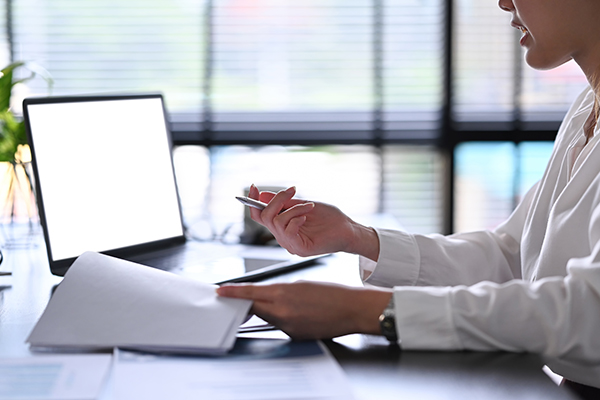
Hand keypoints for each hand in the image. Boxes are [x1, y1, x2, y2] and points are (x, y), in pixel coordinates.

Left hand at [217, 281, 392, 339]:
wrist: (352, 310)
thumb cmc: (332, 293)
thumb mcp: (301, 284)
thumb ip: (280, 291)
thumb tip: (267, 296)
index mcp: (282, 294)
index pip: (250, 294)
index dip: (233, 293)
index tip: (220, 291)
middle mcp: (282, 313)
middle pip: (254, 308)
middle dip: (247, 303)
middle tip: (241, 300)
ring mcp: (288, 327)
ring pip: (268, 317)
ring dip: (270, 310)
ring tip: (291, 303)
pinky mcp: (295, 337)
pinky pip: (281, 326)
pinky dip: (284, 319)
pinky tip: (300, 314)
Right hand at [247, 185, 378, 260]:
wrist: (348, 229)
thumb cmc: (329, 218)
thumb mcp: (304, 204)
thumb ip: (284, 202)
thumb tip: (263, 195)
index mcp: (282, 227)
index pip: (259, 216)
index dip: (253, 202)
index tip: (254, 187)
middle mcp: (283, 237)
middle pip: (265, 217)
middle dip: (277, 200)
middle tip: (292, 190)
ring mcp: (290, 244)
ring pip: (276, 222)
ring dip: (294, 208)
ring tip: (309, 206)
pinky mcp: (299, 249)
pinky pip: (287, 231)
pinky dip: (295, 219)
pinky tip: (307, 216)